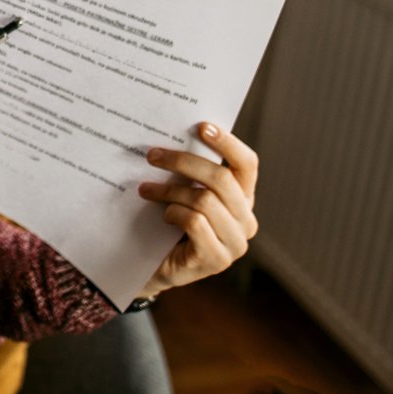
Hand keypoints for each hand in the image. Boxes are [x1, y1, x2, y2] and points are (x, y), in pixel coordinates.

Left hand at [135, 122, 258, 298]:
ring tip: (145, 189)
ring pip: (205, 200)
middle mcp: (247, 221)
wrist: (152, 266)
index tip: (201, 126)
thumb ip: (191, 172)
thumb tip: (174, 132)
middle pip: (221, 179)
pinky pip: (195, 223)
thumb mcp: (184, 192)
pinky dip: (173, 214)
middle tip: (152, 155)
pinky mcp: (216, 260)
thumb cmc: (168, 222)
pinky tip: (162, 216)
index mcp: (244, 199)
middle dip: (183, 162)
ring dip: (169, 190)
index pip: (247, 164)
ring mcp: (235, 243)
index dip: (228, 143)